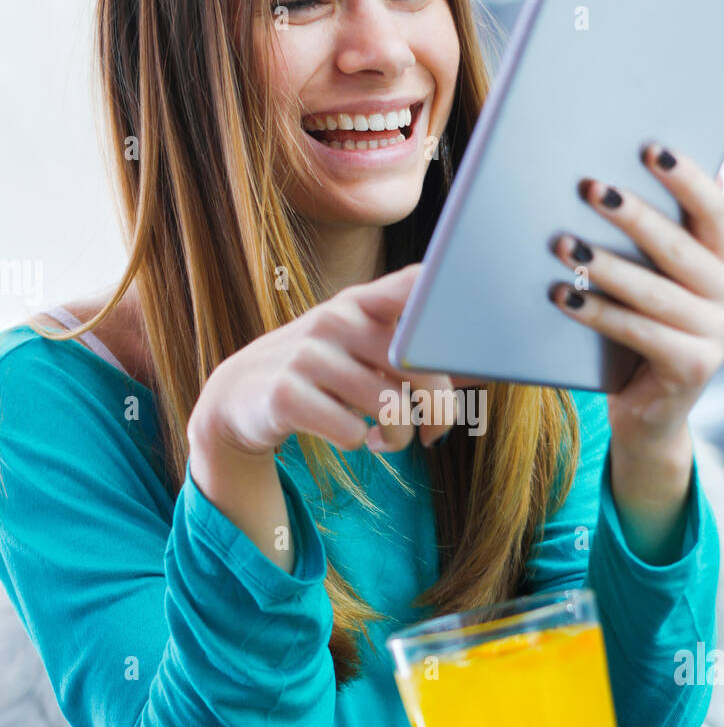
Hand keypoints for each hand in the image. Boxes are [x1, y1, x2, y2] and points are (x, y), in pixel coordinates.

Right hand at [188, 263, 455, 457]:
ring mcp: (308, 355)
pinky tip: (352, 437)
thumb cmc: (321, 374)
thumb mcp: (361, 350)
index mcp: (361, 302)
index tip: (472, 323)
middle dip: (438, 411)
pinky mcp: (287, 395)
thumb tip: (482, 368)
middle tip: (432, 433)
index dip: (449, 297)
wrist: (240, 398)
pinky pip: (354, 433)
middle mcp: (336, 319)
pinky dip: (361, 444)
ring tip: (386, 439)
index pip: (414, 282)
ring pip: (392, 408)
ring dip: (399, 438)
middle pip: (422, 365)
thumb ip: (414, 353)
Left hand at [548, 143, 723, 453]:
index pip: (714, 211)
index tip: (649, 149)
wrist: (648, 413)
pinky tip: (564, 295)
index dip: (685, 178)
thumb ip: (662, 235)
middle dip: (631, 214)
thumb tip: (641, 164)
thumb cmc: (642, 333)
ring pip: (654, 292)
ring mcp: (722, 337)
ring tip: (562, 243)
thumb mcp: (657, 282)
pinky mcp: (695, 369)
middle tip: (588, 187)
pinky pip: (638, 331)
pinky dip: (597, 312)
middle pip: (679, 248)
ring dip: (604, 265)